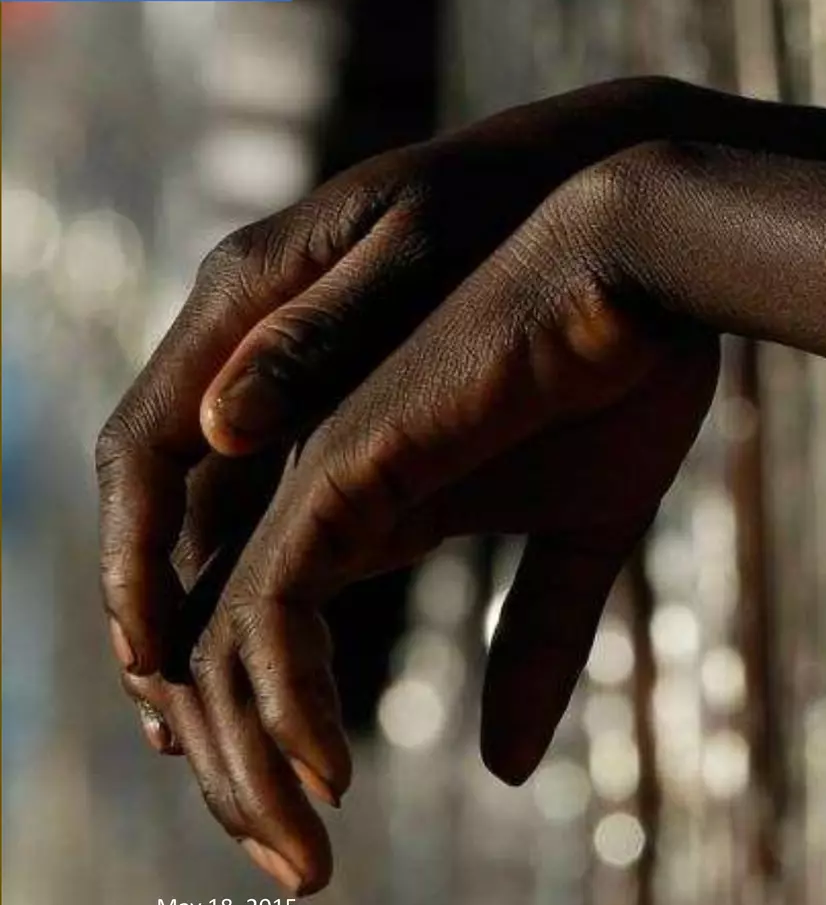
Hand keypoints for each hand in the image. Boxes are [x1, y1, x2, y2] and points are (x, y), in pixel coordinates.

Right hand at [98, 77, 681, 682]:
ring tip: (214, 725)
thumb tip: (219, 427)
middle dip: (160, 608)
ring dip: (211, 607)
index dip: (137, 556)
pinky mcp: (353, 388)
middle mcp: (252, 330)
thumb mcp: (419, 254)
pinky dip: (279, 571)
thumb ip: (320, 337)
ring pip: (221, 501)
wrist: (609, 175)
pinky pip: (285, 488)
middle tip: (174, 728)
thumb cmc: (522, 204)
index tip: (147, 656)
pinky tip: (302, 647)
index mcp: (249, 292)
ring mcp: (297, 359)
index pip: (149, 443)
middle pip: (169, 492)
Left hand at [103, 117, 713, 892]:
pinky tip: (329, 774)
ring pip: (215, 644)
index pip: (260, 634)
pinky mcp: (341, 462)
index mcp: (351, 490)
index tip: (303, 820)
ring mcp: (308, 469)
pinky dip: (285, 700)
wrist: (640, 262)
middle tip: (290, 867)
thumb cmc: (619, 375)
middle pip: (211, 653)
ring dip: (246, 761)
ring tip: (299, 850)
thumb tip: (502, 767)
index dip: (262, 735)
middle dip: (236, 771)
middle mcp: (302, 480)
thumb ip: (532, 639)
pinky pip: (269, 606)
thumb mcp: (581, 537)